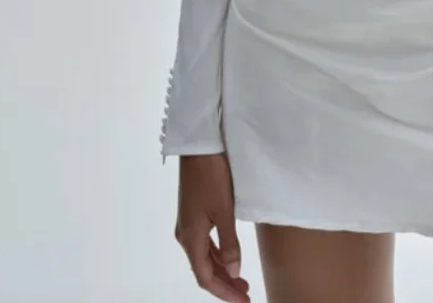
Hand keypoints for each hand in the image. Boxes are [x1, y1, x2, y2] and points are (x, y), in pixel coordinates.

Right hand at [175, 153, 250, 301]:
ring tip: (241, 280)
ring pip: (204, 256)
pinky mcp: (194, 213)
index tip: (243, 301)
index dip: (224, 292)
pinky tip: (230, 256)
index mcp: (190, 238)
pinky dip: (218, 254)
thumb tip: (234, 272)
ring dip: (222, 270)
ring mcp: (189, 223)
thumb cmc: (212, 176)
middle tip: (246, 294)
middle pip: (204, 269)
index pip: (205, 277)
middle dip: (224, 284)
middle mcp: (185, 234)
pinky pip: (205, 243)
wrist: (199, 145)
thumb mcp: (225, 211)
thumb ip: (229, 244)